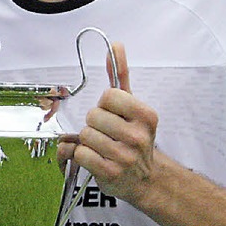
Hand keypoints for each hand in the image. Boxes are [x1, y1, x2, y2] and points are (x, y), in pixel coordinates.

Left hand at [71, 43, 158, 205]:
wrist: (144, 179)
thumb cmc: (133, 138)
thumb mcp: (131, 107)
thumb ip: (121, 75)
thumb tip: (115, 46)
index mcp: (145, 116)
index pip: (108, 96)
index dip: (104, 105)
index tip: (113, 115)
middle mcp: (138, 136)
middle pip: (93, 116)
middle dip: (94, 124)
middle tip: (106, 134)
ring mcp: (125, 156)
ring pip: (84, 135)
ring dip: (87, 141)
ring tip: (102, 147)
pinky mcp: (110, 173)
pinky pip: (79, 153)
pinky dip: (82, 156)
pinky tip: (96, 159)